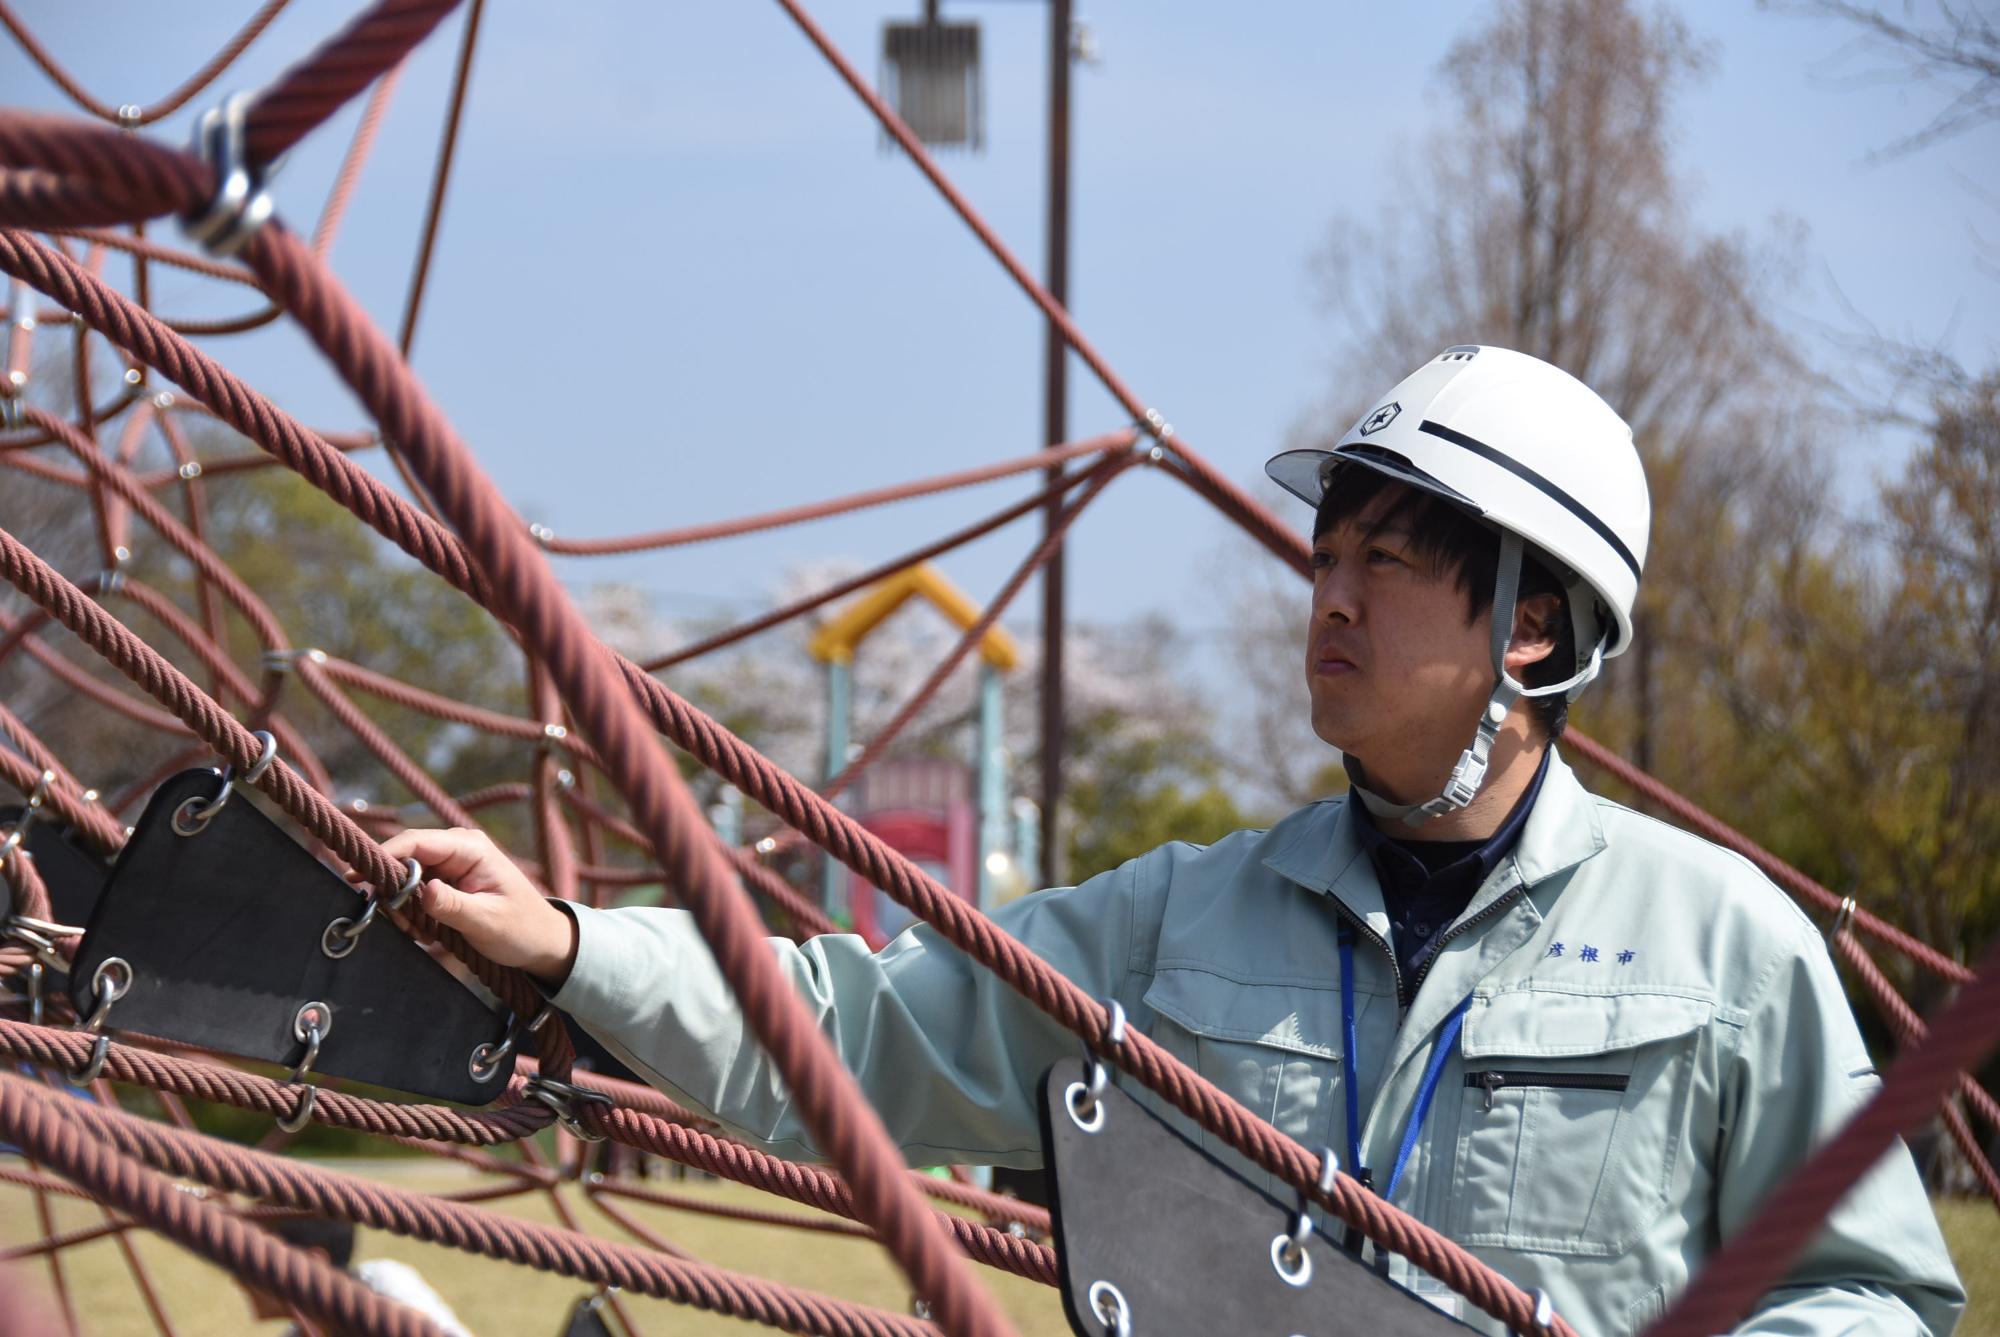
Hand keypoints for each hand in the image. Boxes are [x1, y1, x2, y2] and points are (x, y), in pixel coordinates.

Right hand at [379, 827, 578, 987]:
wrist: (541, 942)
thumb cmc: (521, 928)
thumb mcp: (487, 921)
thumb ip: (453, 906)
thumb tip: (422, 890)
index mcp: (470, 848)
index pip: (416, 841)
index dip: (384, 856)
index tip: (358, 877)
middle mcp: (457, 850)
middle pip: (403, 860)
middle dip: (394, 893)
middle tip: (400, 925)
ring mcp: (450, 865)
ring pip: (404, 880)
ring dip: (404, 909)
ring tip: (422, 935)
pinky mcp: (446, 883)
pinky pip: (414, 894)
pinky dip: (413, 915)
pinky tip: (429, 934)